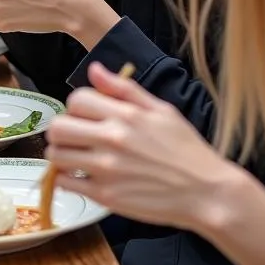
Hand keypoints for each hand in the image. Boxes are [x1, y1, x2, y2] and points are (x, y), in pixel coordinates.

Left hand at [44, 62, 244, 231]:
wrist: (208, 193)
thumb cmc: (186, 150)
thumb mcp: (161, 110)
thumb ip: (124, 89)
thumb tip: (95, 69)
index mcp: (125, 116)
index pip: (75, 100)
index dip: (77, 107)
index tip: (86, 117)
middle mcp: (112, 140)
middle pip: (57, 128)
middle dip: (61, 131)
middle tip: (75, 138)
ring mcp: (106, 170)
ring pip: (56, 156)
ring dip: (62, 155)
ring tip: (78, 157)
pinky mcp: (105, 196)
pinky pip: (66, 183)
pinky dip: (68, 179)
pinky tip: (84, 177)